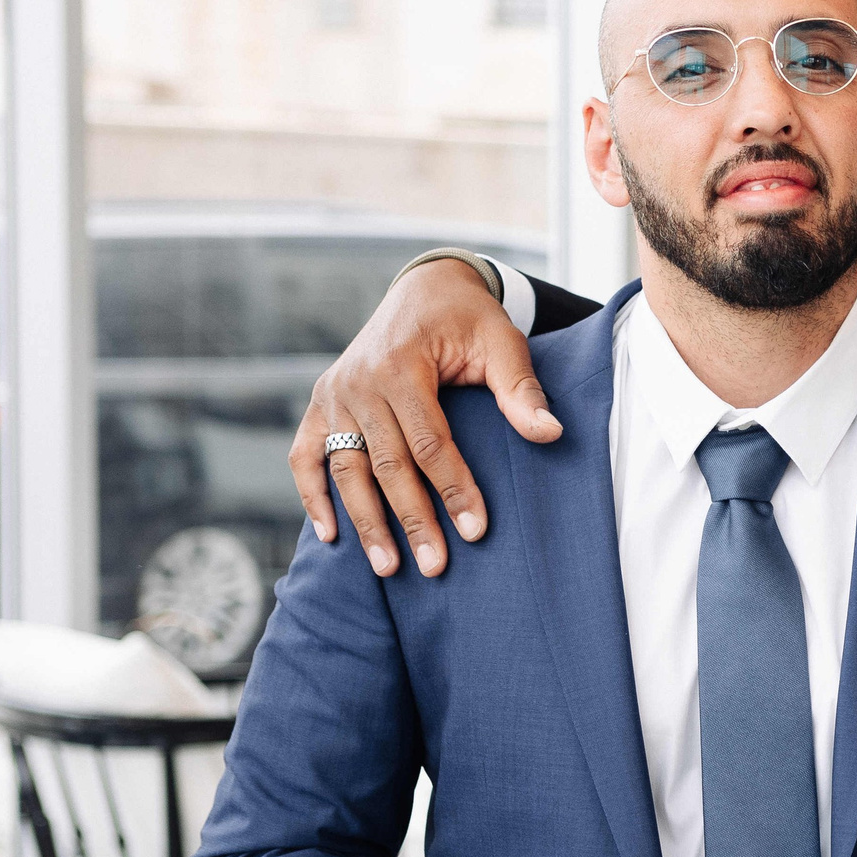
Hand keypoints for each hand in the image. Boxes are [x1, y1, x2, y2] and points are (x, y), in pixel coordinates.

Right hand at [288, 257, 561, 576]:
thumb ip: (520, 389)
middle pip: (387, 464)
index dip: (453, 489)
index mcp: (401, 365)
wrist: (424, 288)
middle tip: (436, 567)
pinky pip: (306, 456)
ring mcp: (333, 395)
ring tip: (388, 568)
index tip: (475, 532)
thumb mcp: (502, 340)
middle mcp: (358, 382)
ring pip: (345, 469)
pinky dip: (313, 496)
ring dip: (365, 522)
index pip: (430, 442)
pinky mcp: (321, 405)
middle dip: (412, 519)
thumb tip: (550, 434)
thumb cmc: (468, 318)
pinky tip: (331, 535)